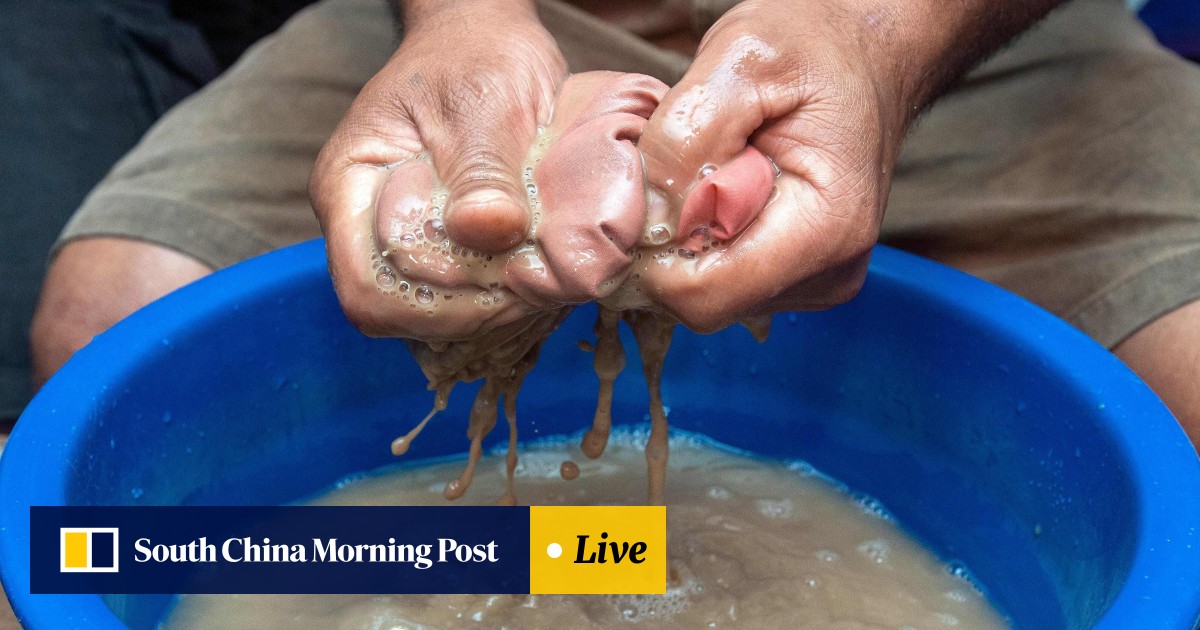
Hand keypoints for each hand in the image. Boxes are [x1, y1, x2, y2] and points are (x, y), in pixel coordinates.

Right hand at [309, 0, 566, 339]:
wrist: (484, 38)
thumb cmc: (477, 56)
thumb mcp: (487, 100)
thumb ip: (482, 168)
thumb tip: (488, 233)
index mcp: (349, 188)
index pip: (368, 291)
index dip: (436, 309)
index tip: (506, 288)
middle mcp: (364, 226)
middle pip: (401, 315)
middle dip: (473, 315)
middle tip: (540, 291)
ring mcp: (399, 238)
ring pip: (433, 316)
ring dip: (492, 313)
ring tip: (544, 284)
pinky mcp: (438, 245)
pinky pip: (461, 297)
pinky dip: (501, 298)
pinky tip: (538, 277)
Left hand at [635, 0, 917, 332]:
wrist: (862, 52)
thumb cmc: (812, 47)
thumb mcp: (740, 61)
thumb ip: (685, 135)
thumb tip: (643, 208)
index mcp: (825, 230)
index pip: (703, 297)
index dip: (652, 253)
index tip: (645, 190)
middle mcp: (828, 272)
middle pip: (701, 301)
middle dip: (668, 242)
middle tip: (679, 167)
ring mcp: (814, 282)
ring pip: (704, 293)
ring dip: (685, 238)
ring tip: (711, 170)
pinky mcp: (797, 278)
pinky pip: (720, 279)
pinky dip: (702, 240)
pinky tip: (721, 190)